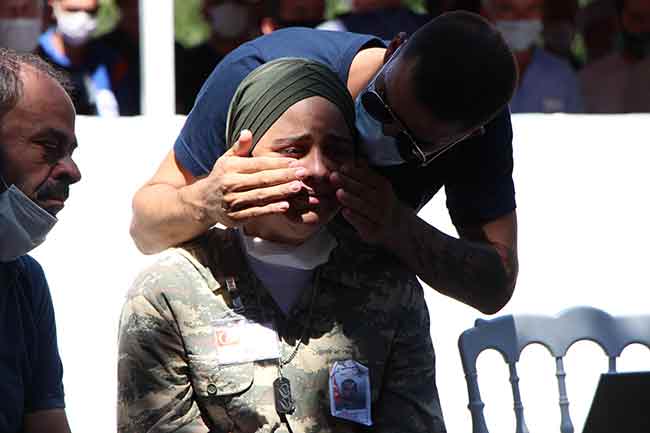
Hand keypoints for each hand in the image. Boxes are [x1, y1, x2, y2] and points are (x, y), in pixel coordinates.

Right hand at [184, 130, 305, 226]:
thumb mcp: (226, 160)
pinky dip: (271, 209)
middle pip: (262, 179)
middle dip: (284, 176)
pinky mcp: (235, 217)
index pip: (258, 164)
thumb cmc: (220, 177)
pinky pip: (256, 212)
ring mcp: (233, 201)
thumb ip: (239, 147)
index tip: (294, 162)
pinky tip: (285, 205)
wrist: (202, 202)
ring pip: (261, 196)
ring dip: (281, 192)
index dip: (277, 163)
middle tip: (303, 173)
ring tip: (298, 187)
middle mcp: (231, 184)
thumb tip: (247, 132)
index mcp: (231, 168)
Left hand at [330, 160, 405, 244]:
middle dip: (348, 183)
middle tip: (334, 177)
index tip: (342, 167)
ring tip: (338, 193)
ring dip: (351, 199)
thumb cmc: (380, 204)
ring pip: (364, 207)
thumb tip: (358, 157)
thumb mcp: (378, 187)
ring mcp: (380, 216)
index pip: (368, 177)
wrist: (397, 227)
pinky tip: (345, 212)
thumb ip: (367, 174)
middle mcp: (383, 201)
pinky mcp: (375, 231)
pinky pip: (364, 223)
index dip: (355, 172)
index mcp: (383, 187)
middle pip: (364, 190)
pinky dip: (355, 218)